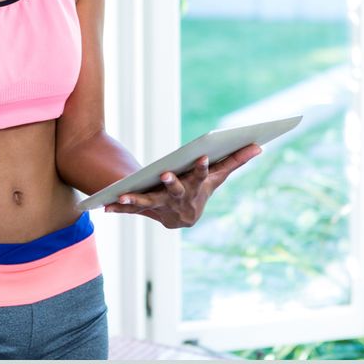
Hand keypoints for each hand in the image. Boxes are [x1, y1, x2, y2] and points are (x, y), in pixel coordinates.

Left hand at [103, 143, 261, 228]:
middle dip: (172, 183)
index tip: (203, 156)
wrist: (182, 218)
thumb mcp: (217, 177)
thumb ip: (235, 161)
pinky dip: (119, 209)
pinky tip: (105, 207)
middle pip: (176, 192)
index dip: (202, 169)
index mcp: (196, 191)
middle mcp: (179, 202)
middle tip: (166, 173)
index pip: (202, 178)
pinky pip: (131, 211)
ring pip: (149, 204)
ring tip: (125, 195)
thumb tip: (259, 145)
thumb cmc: (200, 190)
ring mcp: (161, 209)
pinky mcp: (145, 211)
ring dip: (137, 201)